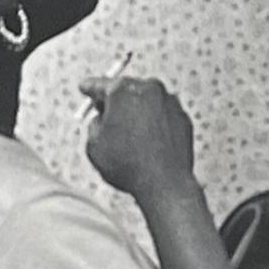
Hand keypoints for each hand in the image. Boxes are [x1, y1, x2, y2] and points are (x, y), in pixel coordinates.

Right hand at [81, 76, 197, 198]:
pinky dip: (155, 125)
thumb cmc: (126, 165)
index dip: (90, 88)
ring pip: (146, 102)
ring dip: (137, 114)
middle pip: (125, 89)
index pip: (100, 84)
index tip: (85, 87)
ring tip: (131, 141)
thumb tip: (102, 118)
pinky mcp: (182, 116)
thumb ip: (94, 125)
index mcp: (121, 91)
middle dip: (115, 101)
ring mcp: (168, 101)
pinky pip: (162, 116)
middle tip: (105, 114)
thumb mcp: (94, 146)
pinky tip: (150, 145)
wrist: (164, 183)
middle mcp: (148, 88)